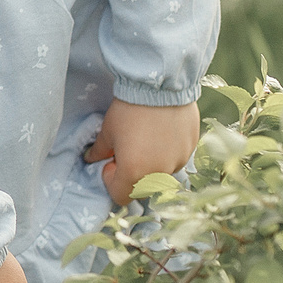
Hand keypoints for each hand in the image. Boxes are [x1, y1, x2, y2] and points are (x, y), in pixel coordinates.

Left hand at [83, 98, 199, 205]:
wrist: (160, 85)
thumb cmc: (129, 110)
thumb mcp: (108, 131)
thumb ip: (99, 151)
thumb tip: (91, 159)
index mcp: (135, 173)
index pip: (121, 196)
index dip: (112, 182)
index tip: (110, 162)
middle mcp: (159, 173)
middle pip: (142, 187)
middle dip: (131, 175)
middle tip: (126, 150)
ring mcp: (178, 162)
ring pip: (161, 173)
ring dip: (151, 164)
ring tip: (145, 138)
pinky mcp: (191, 149)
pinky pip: (175, 158)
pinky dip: (166, 152)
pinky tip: (161, 131)